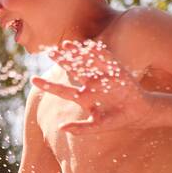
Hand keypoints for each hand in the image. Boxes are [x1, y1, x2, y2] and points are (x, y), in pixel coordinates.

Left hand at [31, 40, 157, 134]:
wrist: (138, 113)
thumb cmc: (116, 120)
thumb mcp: (97, 126)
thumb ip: (80, 128)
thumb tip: (60, 128)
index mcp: (83, 96)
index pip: (62, 90)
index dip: (48, 85)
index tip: (33, 79)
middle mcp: (90, 84)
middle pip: (72, 70)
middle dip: (62, 61)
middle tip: (50, 52)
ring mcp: (103, 76)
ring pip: (87, 62)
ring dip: (77, 53)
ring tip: (66, 44)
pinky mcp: (117, 71)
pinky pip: (107, 60)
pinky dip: (99, 52)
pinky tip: (89, 45)